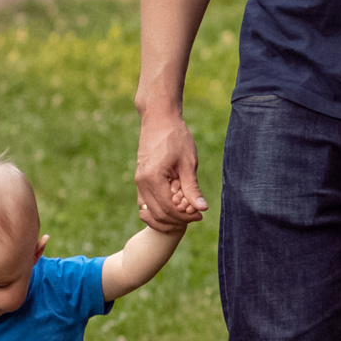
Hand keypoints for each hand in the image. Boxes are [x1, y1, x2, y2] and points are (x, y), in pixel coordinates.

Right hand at [136, 111, 206, 232]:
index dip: (185, 216)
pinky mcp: (140, 181)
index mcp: (152, 178)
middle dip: (177, 220)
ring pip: (149, 213)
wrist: (159, 120)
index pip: (168, 209)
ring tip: (186, 215)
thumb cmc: (176, 138)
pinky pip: (146, 204)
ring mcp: (138, 182)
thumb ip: (192, 188)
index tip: (200, 215)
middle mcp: (141, 183)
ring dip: (167, 219)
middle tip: (196, 216)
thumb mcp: (188, 163)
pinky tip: (176, 207)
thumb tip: (202, 208)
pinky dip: (159, 211)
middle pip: (157, 214)